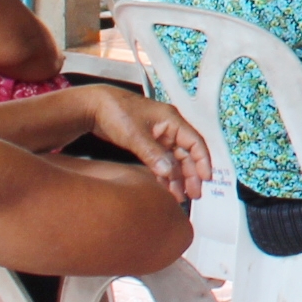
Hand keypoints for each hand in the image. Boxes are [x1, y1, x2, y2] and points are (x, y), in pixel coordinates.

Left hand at [81, 86, 208, 197]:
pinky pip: (161, 161)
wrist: (95, 106)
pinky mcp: (148, 143)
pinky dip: (164, 174)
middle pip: (187, 154)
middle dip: (191, 174)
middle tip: (194, 194)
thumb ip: (153, 154)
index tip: (205, 178)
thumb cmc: (116, 111)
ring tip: (180, 196)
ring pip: (174, 160)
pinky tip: (165, 187)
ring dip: (178, 177)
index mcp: (172, 121)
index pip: (195, 142)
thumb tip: (169, 172)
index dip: (203, 161)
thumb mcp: (135, 135)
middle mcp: (169, 129)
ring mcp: (159, 137)